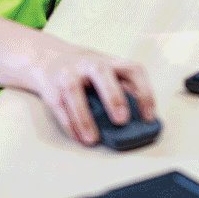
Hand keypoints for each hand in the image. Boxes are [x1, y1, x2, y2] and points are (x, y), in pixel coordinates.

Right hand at [29, 39, 155, 145]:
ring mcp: (68, 73)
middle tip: (121, 120)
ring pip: (74, 91)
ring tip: (93, 140)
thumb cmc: (87, 70)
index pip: (133, 69)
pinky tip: (78, 138)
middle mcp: (89, 62)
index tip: (149, 116)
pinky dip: (69, 124)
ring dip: (84, 117)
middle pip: (101, 71)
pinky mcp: (52, 88)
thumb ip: (123, 87)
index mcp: (110, 61)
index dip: (144, 91)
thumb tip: (140, 115)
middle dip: (113, 95)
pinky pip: (60, 106)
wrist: (49, 58)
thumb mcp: (108, 71)